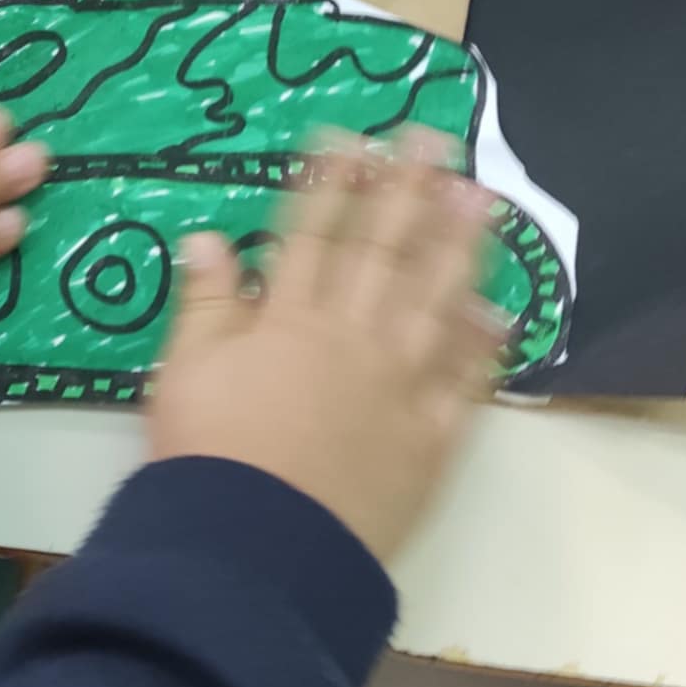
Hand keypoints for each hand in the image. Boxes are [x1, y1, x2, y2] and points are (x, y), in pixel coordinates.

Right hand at [147, 130, 501, 568]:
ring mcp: (400, 385)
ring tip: (482, 200)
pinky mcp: (429, 439)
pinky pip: (464, 383)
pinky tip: (501, 314)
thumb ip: (206, 302)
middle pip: (385, 251)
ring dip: (461, 247)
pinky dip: (482, 347)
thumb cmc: (208, 456)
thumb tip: (210, 237)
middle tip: (434, 141)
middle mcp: (354, 336)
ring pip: (436, 301)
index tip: (353, 137)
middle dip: (408, 191)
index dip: (333, 182)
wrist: (254, 548)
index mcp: (290, 318)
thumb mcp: (184, 370)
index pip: (315, 233)